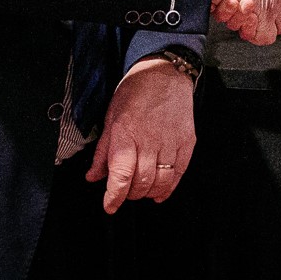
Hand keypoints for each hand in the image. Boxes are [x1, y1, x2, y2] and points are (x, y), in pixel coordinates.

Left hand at [86, 56, 195, 212]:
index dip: (114, 197)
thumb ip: (102, 151)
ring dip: (149, 193)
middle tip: (124, 192)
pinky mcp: (187, 142)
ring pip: (161, 181)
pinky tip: (161, 192)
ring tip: (141, 191)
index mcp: (126, 134)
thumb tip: (93, 176)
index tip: (109, 206)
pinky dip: (169, 187)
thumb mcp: (111, 118)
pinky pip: (179, 173)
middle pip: (141, 182)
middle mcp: (149, 140)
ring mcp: (171, 142)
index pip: (120, 176)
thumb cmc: (136, 91)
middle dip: (130, 194)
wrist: (164, 73)